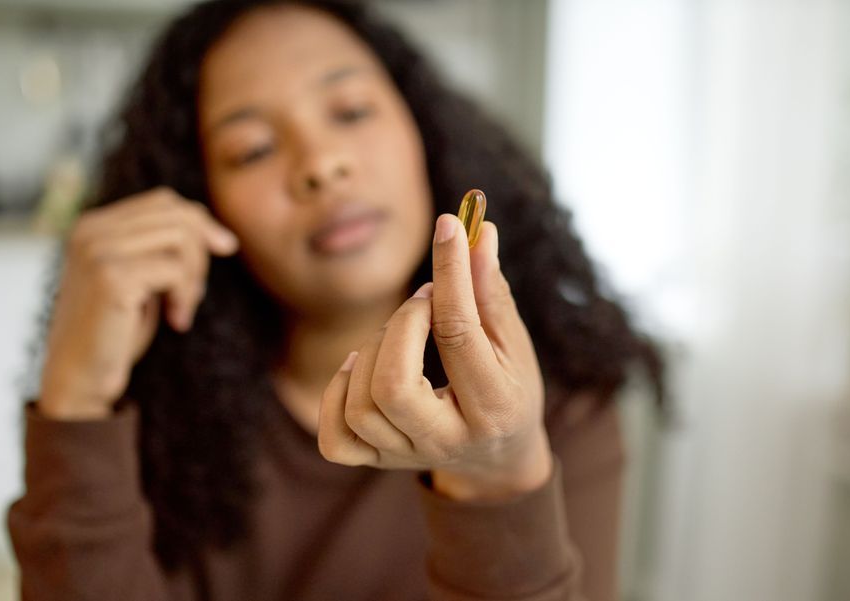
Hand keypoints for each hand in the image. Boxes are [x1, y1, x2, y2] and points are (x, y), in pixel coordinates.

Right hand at [38, 187, 238, 419]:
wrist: (79, 380)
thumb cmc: (113, 333)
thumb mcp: (138, 279)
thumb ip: (157, 247)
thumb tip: (207, 222)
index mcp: (93, 225)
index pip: (164, 201)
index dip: (201, 222)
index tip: (225, 248)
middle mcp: (91, 230)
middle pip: (177, 215)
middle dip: (201, 253)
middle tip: (196, 294)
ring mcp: (97, 251)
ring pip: (181, 237)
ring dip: (194, 277)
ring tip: (183, 309)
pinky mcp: (111, 277)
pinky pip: (174, 269)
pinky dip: (186, 296)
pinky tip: (176, 321)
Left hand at [318, 214, 551, 500]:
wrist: (498, 461)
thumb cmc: (509, 388)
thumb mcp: (513, 343)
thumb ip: (491, 292)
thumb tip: (478, 232)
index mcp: (494, 408)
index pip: (459, 333)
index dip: (451, 270)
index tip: (449, 225)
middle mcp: (447, 440)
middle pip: (395, 385)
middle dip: (403, 324)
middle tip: (424, 301)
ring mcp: (407, 455)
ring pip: (362, 406)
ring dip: (372, 350)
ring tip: (401, 332)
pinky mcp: (378, 461)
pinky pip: (336, 438)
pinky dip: (338, 393)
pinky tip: (361, 367)